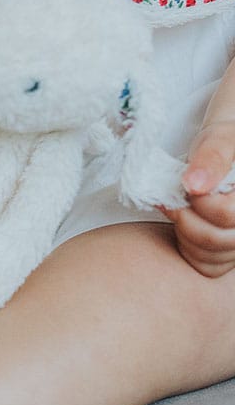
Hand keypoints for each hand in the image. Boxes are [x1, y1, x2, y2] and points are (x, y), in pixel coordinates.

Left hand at [158, 120, 234, 277]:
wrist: (222, 151)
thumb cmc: (224, 143)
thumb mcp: (220, 138)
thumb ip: (212, 157)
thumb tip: (195, 184)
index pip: (227, 215)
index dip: (199, 201)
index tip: (188, 183)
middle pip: (216, 240)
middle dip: (185, 216)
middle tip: (176, 196)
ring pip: (209, 256)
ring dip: (183, 230)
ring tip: (180, 206)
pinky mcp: (228, 252)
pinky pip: (206, 265)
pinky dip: (187, 247)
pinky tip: (185, 223)